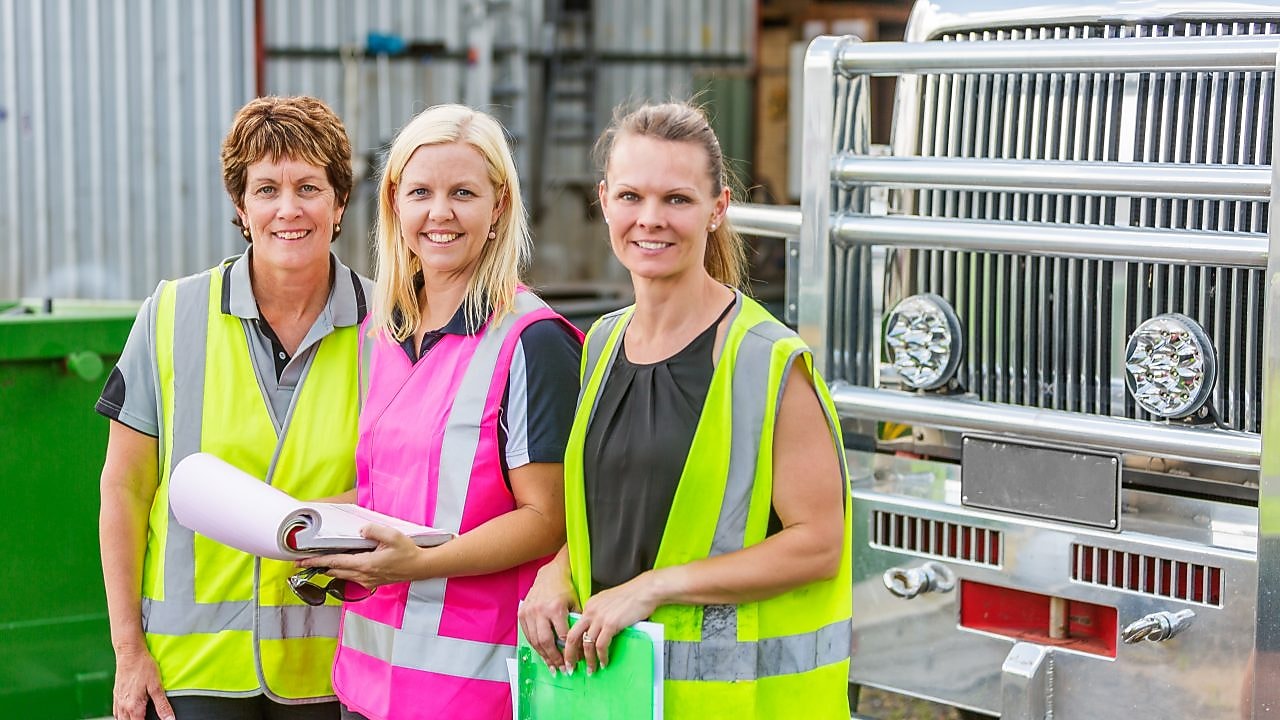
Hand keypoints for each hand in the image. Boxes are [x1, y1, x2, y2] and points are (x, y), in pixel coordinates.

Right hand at [112, 644, 171, 719]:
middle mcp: (123, 706)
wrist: (130, 653)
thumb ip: (162, 705)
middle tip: (148, 717)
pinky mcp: (116, 695)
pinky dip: (122, 716)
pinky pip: (117, 712)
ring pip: (121, 719)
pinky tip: (129, 713)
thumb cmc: (143, 666)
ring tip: (140, 717)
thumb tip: (169, 718)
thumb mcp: (157, 686)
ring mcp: (118, 701)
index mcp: (134, 706)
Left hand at [298, 523, 426, 588]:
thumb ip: (374, 530)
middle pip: (334, 571)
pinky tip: (341, 564)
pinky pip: (351, 577)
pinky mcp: (371, 582)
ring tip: (318, 562)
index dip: (316, 561)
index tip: (301, 561)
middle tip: (302, 561)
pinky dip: (342, 571)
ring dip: (329, 569)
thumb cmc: (408, 552)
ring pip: (341, 575)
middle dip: (318, 566)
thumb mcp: (392, 536)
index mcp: (365, 564)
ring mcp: (367, 581)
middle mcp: (363, 576)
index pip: (334, 563)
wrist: (420, 567)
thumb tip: (360, 530)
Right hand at [518, 562, 578, 672]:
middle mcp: (540, 611)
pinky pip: (528, 635)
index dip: (569, 651)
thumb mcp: (576, 603)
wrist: (550, 573)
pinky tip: (542, 654)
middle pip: (547, 642)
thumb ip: (577, 623)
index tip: (574, 660)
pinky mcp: (522, 613)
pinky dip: (535, 646)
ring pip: (535, 641)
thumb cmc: (565, 588)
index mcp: (556, 608)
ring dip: (544, 656)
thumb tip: (581, 644)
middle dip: (555, 658)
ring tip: (551, 666)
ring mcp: (529, 612)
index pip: (563, 637)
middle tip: (561, 669)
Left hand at [565, 570, 663, 673]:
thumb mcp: (609, 601)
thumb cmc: (633, 595)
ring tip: (591, 670)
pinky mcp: (611, 624)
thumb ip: (600, 613)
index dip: (572, 644)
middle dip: (569, 655)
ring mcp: (600, 618)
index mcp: (590, 605)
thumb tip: (598, 629)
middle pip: (572, 636)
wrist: (645, 590)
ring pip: (586, 644)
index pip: (574, 627)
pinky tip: (604, 662)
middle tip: (570, 666)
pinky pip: (601, 646)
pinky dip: (602, 657)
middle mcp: (591, 610)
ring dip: (588, 660)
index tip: (574, 654)